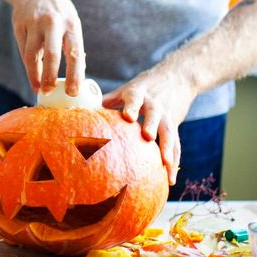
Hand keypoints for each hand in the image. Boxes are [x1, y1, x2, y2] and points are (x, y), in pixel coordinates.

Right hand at [10, 0, 85, 95]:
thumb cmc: (57, 11)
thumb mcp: (70, 21)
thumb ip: (71, 44)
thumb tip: (77, 75)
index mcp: (71, 23)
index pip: (74, 53)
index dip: (75, 74)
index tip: (73, 91)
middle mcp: (52, 23)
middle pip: (51, 54)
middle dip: (50, 77)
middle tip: (49, 93)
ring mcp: (33, 23)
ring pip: (32, 55)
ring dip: (34, 75)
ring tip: (38, 88)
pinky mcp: (19, 25)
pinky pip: (23, 49)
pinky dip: (28, 64)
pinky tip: (33, 73)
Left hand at [102, 68, 197, 185]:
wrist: (176, 77)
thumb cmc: (143, 87)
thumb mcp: (125, 90)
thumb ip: (107, 101)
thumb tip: (80, 112)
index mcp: (138, 93)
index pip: (134, 98)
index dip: (131, 106)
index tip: (128, 116)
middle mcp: (154, 104)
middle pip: (154, 115)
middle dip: (151, 125)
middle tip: (148, 136)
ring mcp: (166, 115)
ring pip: (169, 132)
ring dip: (168, 149)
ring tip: (166, 165)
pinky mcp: (175, 126)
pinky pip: (176, 145)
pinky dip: (174, 161)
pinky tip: (169, 179)